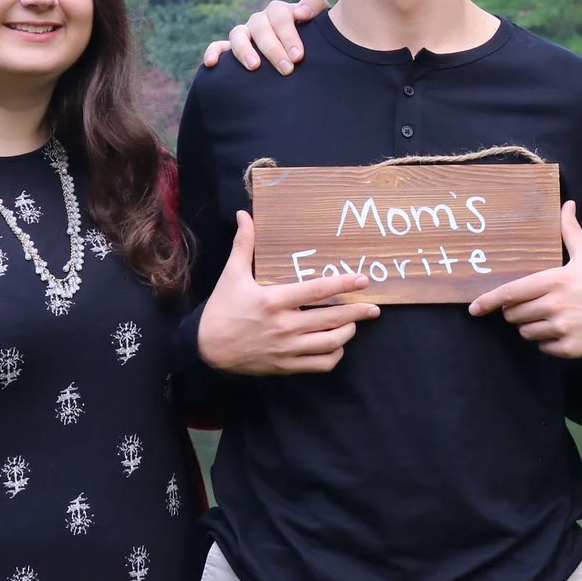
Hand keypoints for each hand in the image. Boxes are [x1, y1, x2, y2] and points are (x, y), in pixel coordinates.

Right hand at [197, 211, 377, 373]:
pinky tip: (337, 346)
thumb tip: (244, 214)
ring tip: (355, 324)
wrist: (207, 349)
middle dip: (357, 313)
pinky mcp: (286, 366)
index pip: (317, 291)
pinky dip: (334, 355)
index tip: (364, 280)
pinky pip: (320, 364)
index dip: (343, 284)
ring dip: (348, 333)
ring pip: (330, 343)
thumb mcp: (232, 275)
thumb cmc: (222, 309)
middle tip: (374, 308)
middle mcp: (285, 326)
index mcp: (274, 301)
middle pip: (331, 319)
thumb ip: (243, 244)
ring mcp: (287, 349)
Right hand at [201, 0, 330, 73]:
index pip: (280, 15)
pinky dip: (213, 52)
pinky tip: (211, 63)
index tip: (298, 56)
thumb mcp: (320, 21)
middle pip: (260, 26)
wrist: (303, 55)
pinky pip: (217, 47)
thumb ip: (315, 7)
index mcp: (280, 12)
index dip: (288, 34)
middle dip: (273, 48)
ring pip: (238, 34)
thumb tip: (301, 11)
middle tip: (287, 68)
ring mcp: (244, 34)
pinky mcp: (230, 49)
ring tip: (255, 67)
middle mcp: (260, 21)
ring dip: (244, 49)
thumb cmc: (314, 38)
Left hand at [465, 201, 581, 357]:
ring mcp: (562, 329)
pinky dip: (546, 341)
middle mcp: (555, 306)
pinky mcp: (569, 348)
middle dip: (515, 310)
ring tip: (547, 316)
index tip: (474, 308)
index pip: (511, 293)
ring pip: (526, 332)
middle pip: (514, 314)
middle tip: (530, 303)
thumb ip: (570, 231)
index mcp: (554, 281)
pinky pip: (543, 347)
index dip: (489, 301)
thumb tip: (567, 204)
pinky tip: (560, 330)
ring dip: (530, 326)